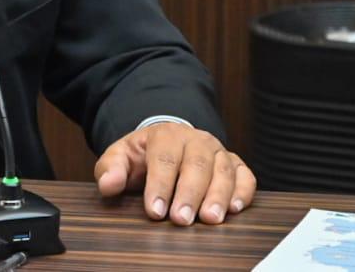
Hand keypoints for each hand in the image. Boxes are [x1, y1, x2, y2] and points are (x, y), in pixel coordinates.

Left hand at [94, 123, 255, 224]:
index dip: (159, 186)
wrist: (167, 143)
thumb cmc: (143, 155)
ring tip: (210, 218)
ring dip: (218, 195)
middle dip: (189, 193)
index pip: (163, 159)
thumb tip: (108, 184)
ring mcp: (217, 151)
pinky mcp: (235, 163)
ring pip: (223, 170)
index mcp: (165, 135)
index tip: (154, 211)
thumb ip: (111, 169)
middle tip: (182, 219)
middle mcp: (195, 139)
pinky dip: (243, 191)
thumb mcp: (121, 157)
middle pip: (196, 164)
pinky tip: (234, 208)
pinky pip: (245, 176)